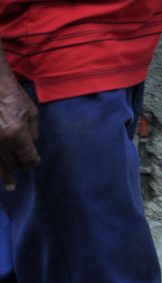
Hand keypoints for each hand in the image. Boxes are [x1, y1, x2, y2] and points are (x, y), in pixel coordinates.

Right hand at [0, 72, 38, 189]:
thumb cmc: (14, 97)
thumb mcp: (31, 112)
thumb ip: (33, 132)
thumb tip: (32, 145)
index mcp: (17, 134)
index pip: (28, 157)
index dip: (33, 161)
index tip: (36, 160)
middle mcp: (2, 142)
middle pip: (14, 162)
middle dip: (23, 164)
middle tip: (28, 163)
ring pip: (1, 164)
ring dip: (8, 172)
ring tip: (12, 186)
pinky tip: (2, 177)